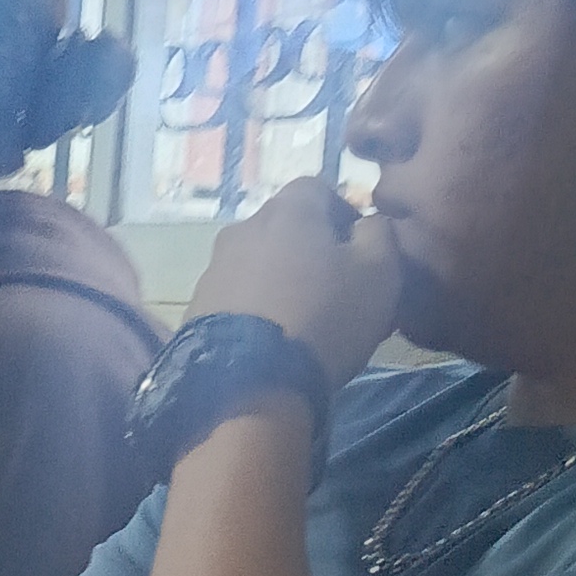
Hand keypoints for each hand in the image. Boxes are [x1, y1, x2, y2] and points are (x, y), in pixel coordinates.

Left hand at [185, 177, 404, 395]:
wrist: (249, 386)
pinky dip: (254, 308)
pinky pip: (235, 297)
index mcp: (286, 210)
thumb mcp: (379, 271)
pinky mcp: (196, 309)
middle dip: (309, 249)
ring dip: (279, 280)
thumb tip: (368, 223)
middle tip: (333, 288)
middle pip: (283, 227)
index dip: (343, 213)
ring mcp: (212, 270)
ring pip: (257, 263)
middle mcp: (242, 229)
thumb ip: (380, 234)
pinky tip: (269, 339)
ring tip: (300, 319)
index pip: (317, 188)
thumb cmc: (324, 318)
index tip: (358, 250)